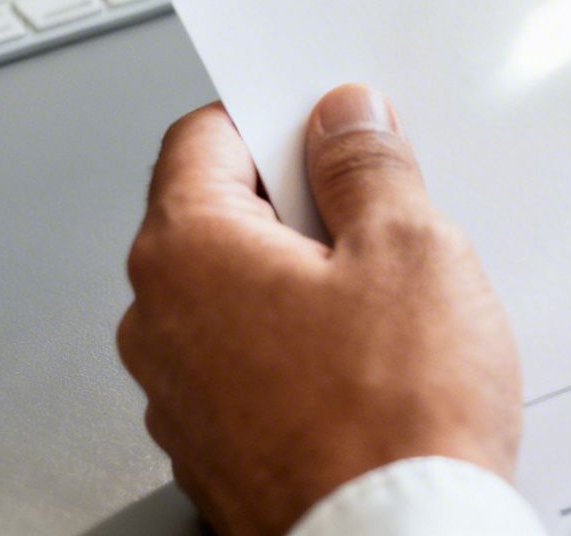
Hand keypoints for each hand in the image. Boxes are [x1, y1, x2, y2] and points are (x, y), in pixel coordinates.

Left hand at [117, 86, 520, 535]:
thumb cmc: (394, 420)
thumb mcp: (410, 248)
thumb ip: (367, 166)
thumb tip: (345, 121)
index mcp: (186, 253)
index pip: (204, 137)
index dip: (279, 117)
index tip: (337, 126)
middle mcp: (160, 324)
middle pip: (222, 218)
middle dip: (302, 207)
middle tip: (384, 218)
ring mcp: (182, 398)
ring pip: (240, 298)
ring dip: (304, 284)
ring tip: (390, 309)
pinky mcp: (217, 453)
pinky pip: (253, 368)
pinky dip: (302, 354)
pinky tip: (373, 371)